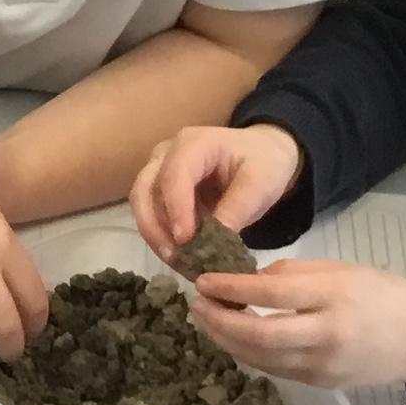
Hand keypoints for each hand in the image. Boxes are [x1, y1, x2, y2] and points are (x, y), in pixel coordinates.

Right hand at [130, 124, 302, 258]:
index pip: (174, 174)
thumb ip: (237, 208)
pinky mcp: (161, 189)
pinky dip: (162, 236)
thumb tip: (214, 242)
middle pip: (144, 188)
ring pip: (141, 203)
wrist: (263, 155)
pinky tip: (180, 256)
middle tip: (174, 257)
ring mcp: (160, 170)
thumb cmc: (263, 164)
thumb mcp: (261, 183)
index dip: (176, 208)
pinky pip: (152, 214)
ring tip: (178, 261)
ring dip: (155, 234)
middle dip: (154, 226)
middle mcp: (168, 153)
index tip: (185, 240)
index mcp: (195, 143)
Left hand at [189, 260, 405, 390]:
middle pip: (258, 335)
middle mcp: (326, 335)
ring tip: (208, 319)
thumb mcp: (342, 269)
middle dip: (219, 321)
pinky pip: (275, 370)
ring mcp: (323, 366)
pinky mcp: (321, 384)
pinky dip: (249, 355)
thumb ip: (293, 275)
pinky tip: (235, 339)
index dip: (230, 289)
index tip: (202, 281)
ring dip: (227, 340)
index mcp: (333, 297)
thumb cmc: (383, 294)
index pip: (270, 294)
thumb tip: (248, 282)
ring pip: (261, 359)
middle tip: (197, 304)